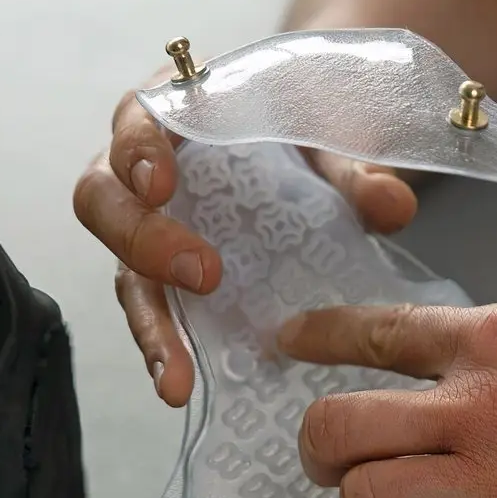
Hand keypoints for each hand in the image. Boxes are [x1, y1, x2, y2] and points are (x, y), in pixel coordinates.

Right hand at [72, 67, 417, 405]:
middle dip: (141, 238)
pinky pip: (153, 313)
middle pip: (103, 197)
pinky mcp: (163, 278)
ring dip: (150, 323)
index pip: (137, 119)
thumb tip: (393, 206)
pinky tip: (181, 386)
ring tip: (176, 373)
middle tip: (202, 274)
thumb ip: (356, 167)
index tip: (161, 183)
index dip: (138, 150)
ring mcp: (148, 228)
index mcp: (178, 111)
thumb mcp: (332, 137)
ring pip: (121, 270)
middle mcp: (142, 170)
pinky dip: (165, 349)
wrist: (306, 148)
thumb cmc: (300, 128)